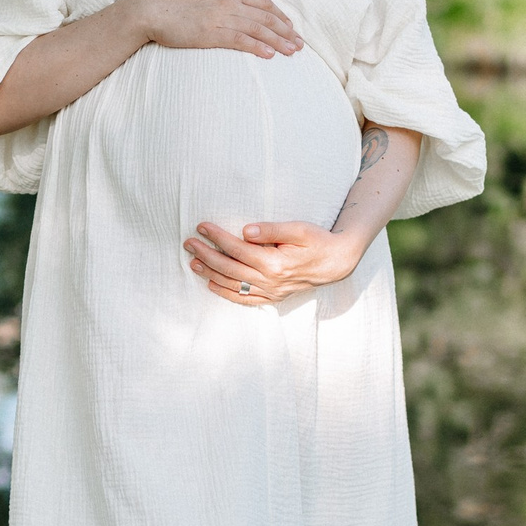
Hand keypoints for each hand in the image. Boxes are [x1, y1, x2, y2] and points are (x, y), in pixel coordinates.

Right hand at [133, 0, 301, 60]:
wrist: (150, 9)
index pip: (264, 3)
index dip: (281, 17)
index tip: (291, 28)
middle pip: (267, 16)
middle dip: (286, 31)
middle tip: (300, 44)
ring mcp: (221, 14)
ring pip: (259, 29)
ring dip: (279, 41)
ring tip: (292, 52)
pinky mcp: (211, 32)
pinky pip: (241, 40)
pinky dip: (258, 47)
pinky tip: (270, 55)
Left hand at [185, 215, 364, 305]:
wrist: (336, 262)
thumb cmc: (317, 240)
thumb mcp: (298, 229)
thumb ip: (271, 230)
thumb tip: (245, 231)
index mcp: (275, 263)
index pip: (238, 249)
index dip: (217, 237)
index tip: (201, 226)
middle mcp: (270, 281)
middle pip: (230, 268)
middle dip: (207, 255)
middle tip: (189, 243)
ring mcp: (271, 292)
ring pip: (233, 285)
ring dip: (210, 274)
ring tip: (193, 262)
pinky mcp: (273, 297)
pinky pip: (244, 299)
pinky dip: (226, 293)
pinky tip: (211, 284)